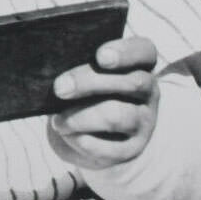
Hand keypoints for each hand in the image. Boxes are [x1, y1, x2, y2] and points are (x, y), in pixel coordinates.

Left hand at [47, 36, 159, 169]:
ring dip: (82, 118)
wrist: (85, 129)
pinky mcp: (133, 149)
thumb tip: (52, 60)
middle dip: (89, 83)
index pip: (144, 51)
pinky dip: (84, 142)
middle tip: (59, 88)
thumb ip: (76, 59)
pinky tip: (68, 135)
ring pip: (118, 116)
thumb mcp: (82, 69)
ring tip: (58, 121)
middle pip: (130, 83)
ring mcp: (144, 122)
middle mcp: (148, 91)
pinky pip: (112, 148)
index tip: (100, 56)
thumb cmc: (81, 87)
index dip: (125, 52)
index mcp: (138, 63)